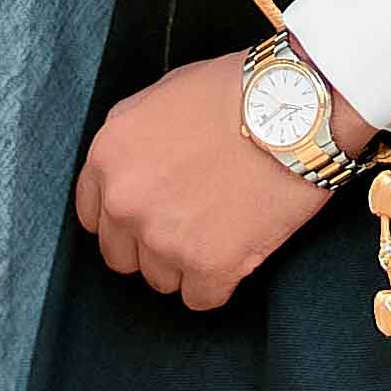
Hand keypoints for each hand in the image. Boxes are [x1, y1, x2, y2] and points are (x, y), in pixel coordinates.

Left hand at [72, 52, 342, 312]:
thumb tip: (129, 171)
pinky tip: (240, 250)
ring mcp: (164, 237)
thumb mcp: (161, 96)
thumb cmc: (237, 92)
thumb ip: (132, 141)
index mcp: (108, 157)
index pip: (94, 216)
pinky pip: (202, 298)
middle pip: (123, 257)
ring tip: (223, 230)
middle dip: (152, 246)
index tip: (150, 216)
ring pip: (162, 280)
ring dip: (188, 264)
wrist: (297, 107)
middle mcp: (125, 201)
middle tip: (192, 225)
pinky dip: (221, 282)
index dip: (124, 219)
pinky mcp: (209, 264)